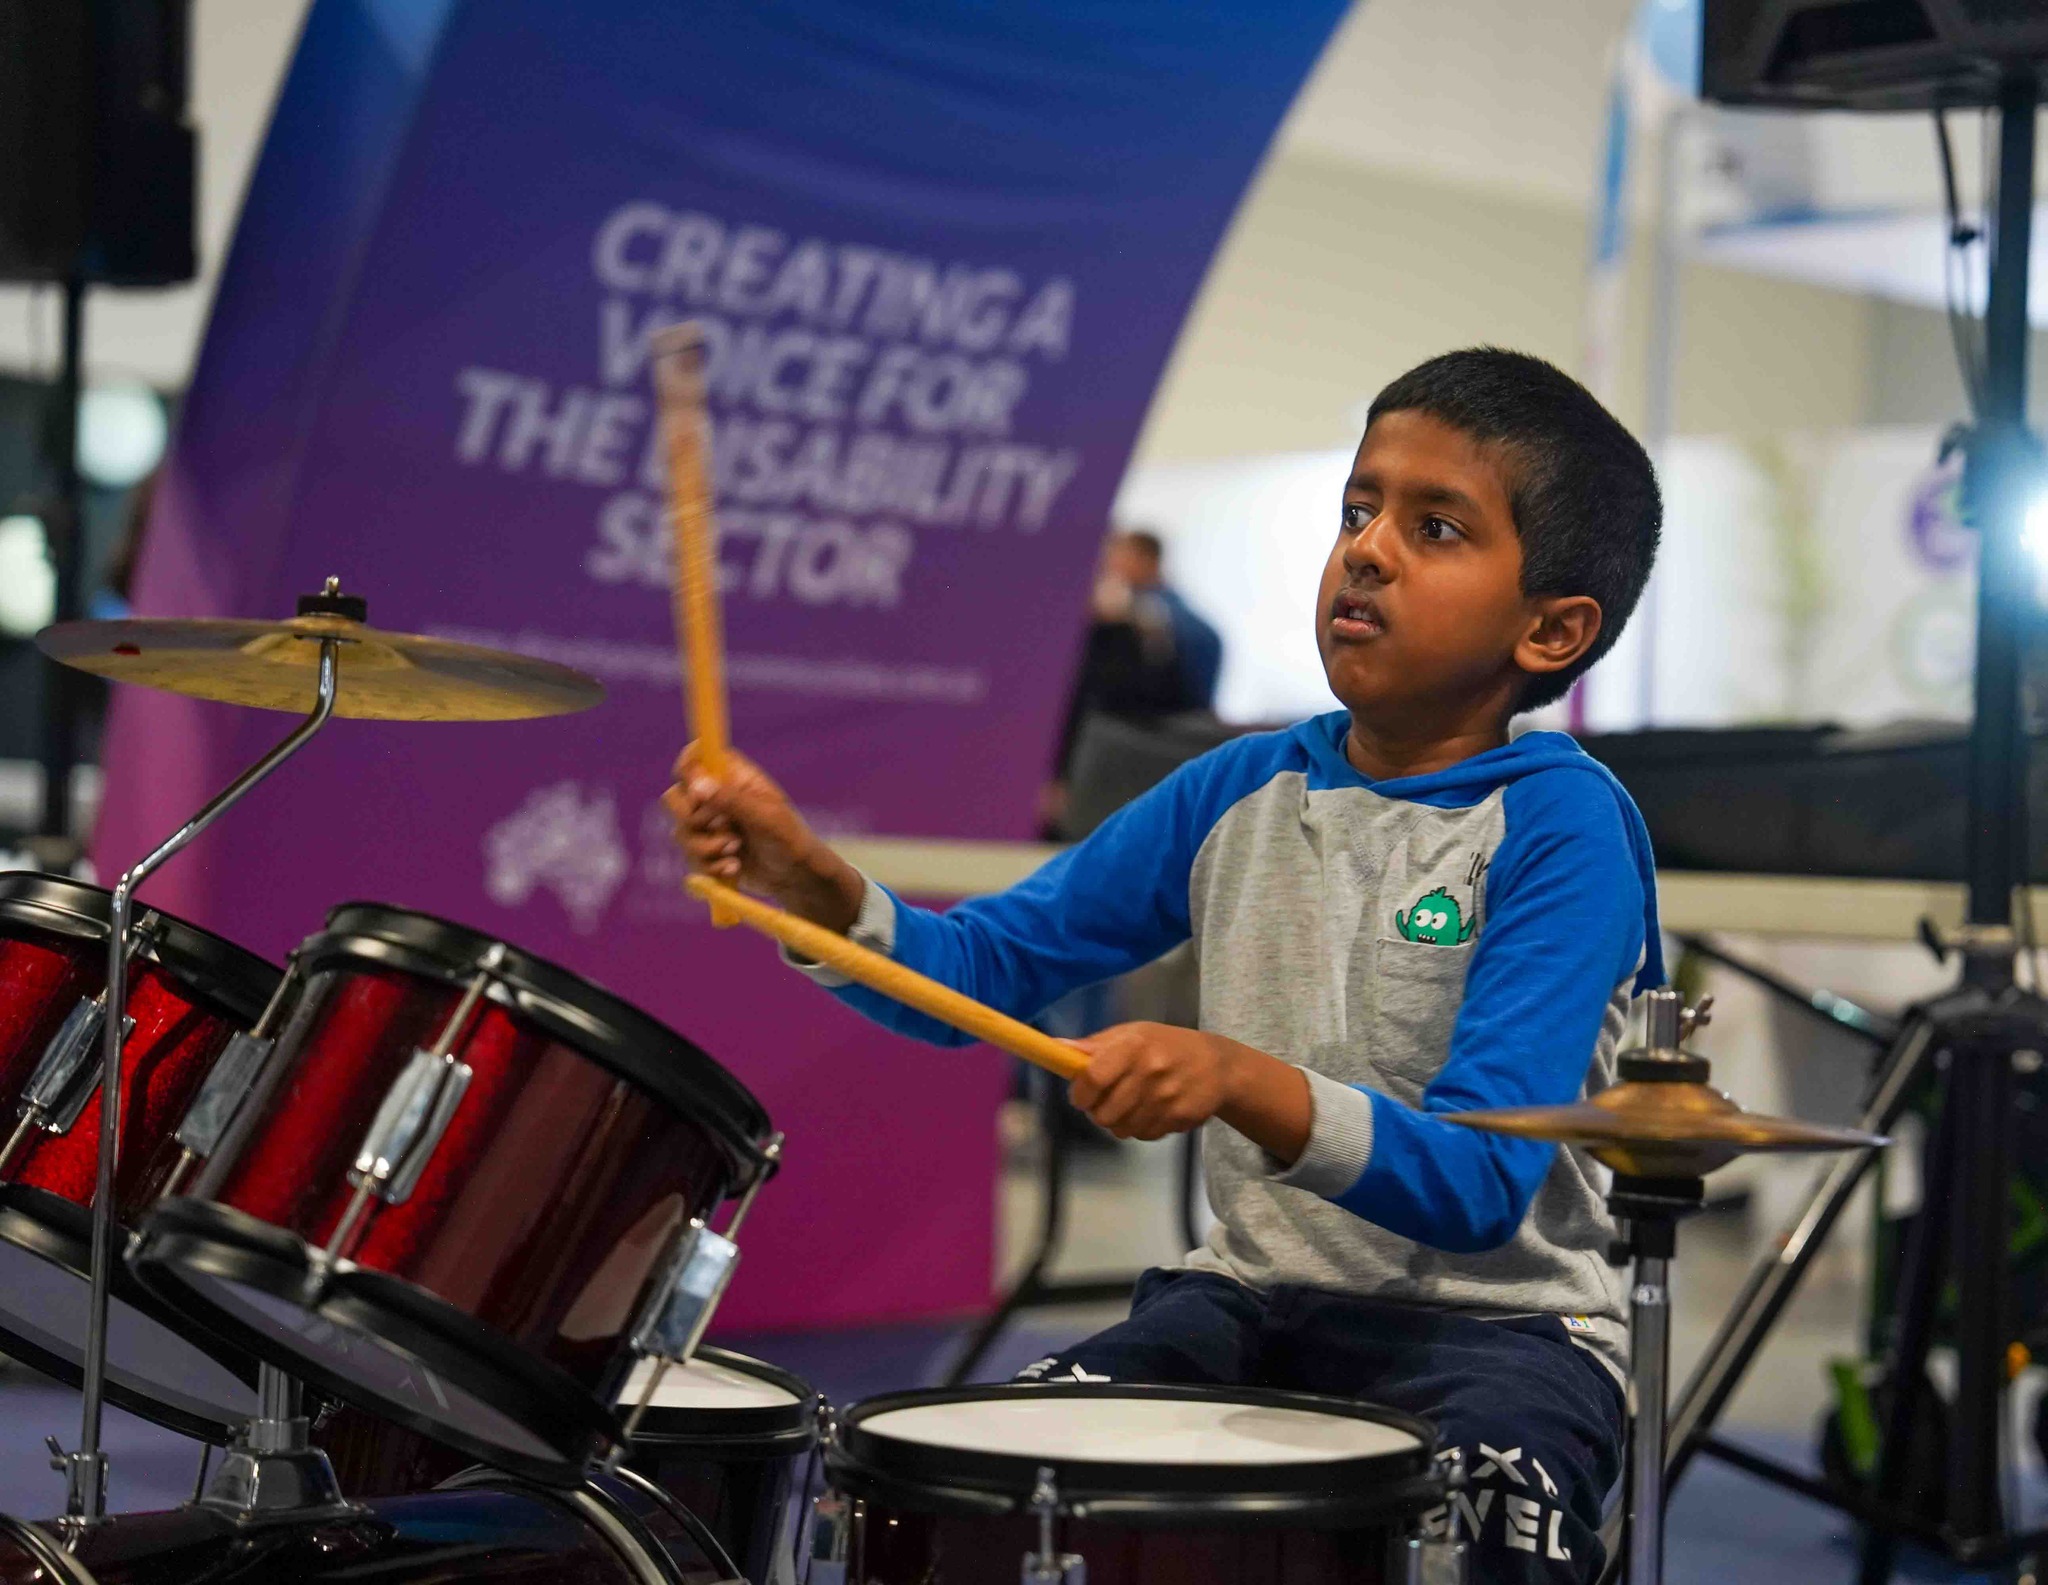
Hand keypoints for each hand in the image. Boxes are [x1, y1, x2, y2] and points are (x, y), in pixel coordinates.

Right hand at [662, 743, 863, 931]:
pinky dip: (710, 865)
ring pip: (680, 831)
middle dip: (693, 818)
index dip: (688, 769)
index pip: (696, 756)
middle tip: (723, 825)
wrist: (794, 877)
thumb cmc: (788, 838)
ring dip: (706, 847)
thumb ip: (732, 800)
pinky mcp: (705, 848)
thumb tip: (697, 785)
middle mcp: (715, 795)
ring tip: (735, 851)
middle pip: (674, 796)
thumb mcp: (765, 817)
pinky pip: (688, 856)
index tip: (697, 790)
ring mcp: (708, 823)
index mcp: (734, 776)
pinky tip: (733, 868)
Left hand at [1068, 1023, 1311, 1160]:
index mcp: (1134, 1046)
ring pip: (1121, 1129)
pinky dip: (1141, 1127)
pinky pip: (1143, 1135)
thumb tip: (1056, 1047)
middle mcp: (1151, 1072)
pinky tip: (1153, 1109)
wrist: (1219, 1065)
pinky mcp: (1179, 1119)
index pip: (1092, 1078)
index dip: (1079, 1093)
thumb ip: (1094, 1045)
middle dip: (1098, 1111)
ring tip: (1132, 1103)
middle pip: (1103, 1113)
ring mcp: (1167, 1098)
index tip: (1080, 1095)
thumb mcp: (1132, 1034)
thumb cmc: (1165, 1045)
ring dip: (1119, 1121)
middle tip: (1107, 1099)